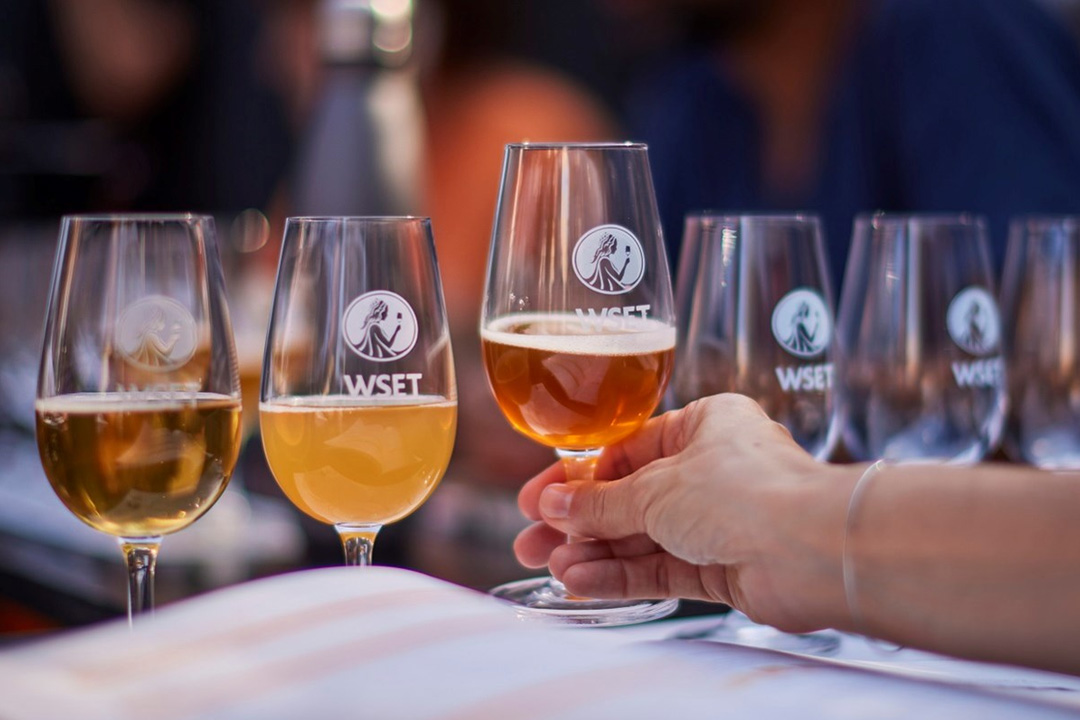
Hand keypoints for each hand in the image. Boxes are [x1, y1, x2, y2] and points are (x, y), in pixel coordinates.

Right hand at [513, 394, 849, 631]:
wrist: (813, 551)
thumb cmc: (747, 493)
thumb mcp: (655, 489)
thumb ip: (600, 503)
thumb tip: (554, 506)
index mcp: (704, 425)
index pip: (625, 450)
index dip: (576, 478)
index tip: (537, 499)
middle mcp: (713, 469)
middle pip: (629, 498)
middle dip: (578, 523)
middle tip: (531, 542)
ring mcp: (719, 520)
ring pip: (643, 537)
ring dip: (595, 553)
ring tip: (549, 568)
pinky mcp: (725, 565)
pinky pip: (662, 569)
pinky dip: (621, 576)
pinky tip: (581, 583)